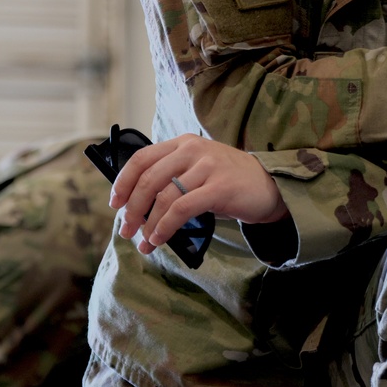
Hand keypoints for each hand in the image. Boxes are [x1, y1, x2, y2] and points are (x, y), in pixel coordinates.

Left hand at [110, 133, 287, 255]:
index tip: (115, 203)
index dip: (123, 182)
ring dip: (148, 224)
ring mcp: (207, 167)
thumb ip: (172, 178)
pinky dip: (165, 226)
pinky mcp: (220, 187)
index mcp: (183, 143)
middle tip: (126, 230)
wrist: (271, 187)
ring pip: (164, 197)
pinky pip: (182, 209)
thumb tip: (136, 206)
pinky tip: (160, 238)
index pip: (141, 158)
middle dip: (132, 209)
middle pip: (149, 179)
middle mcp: (193, 150)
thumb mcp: (198, 170)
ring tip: (145, 243)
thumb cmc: (229, 183)